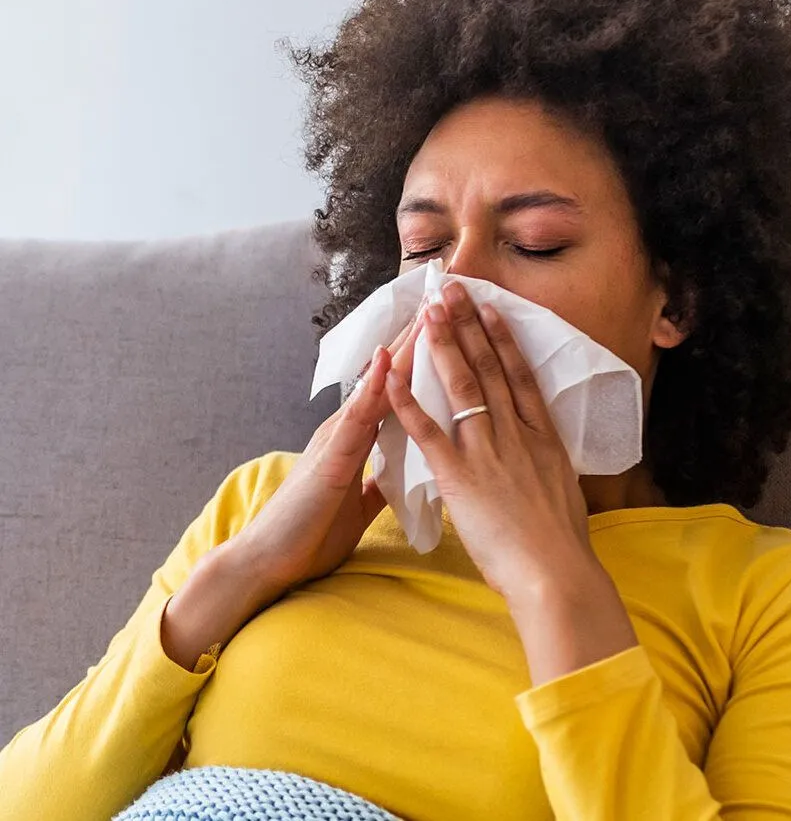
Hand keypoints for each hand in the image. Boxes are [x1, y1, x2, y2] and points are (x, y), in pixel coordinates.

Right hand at [231, 302, 426, 598]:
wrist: (268, 563)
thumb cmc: (312, 532)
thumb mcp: (359, 501)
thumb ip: (379, 479)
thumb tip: (404, 468)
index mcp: (359, 438)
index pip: (397, 389)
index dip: (423, 357)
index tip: (451, 326)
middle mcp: (349, 428)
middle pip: (391, 376)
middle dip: (420, 339)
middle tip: (448, 297)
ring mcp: (338, 439)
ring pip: (377, 385)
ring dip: (402, 349)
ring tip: (427, 311)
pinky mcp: (331, 459)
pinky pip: (356, 418)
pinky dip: (372, 388)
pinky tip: (385, 361)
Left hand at [383, 281, 598, 601]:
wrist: (556, 573)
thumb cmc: (562, 543)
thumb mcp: (562, 491)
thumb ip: (545, 467)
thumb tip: (542, 458)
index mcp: (541, 438)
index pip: (519, 376)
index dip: (503, 339)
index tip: (492, 308)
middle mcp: (515, 434)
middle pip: (490, 368)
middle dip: (470, 325)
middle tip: (454, 290)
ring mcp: (487, 451)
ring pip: (464, 386)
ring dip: (445, 345)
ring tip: (431, 311)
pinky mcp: (460, 475)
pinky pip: (428, 431)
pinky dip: (407, 401)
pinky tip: (393, 375)